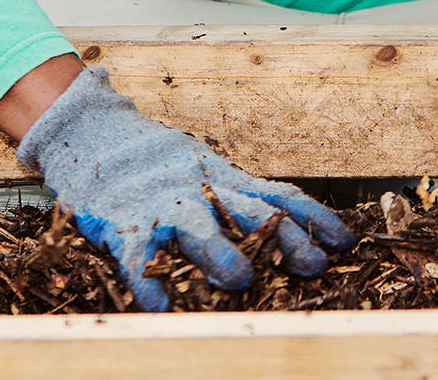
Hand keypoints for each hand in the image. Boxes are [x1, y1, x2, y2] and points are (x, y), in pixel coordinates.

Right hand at [14, 66, 355, 309]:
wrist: (92, 132)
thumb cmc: (157, 164)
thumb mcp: (206, 173)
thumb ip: (239, 199)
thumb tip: (294, 230)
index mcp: (224, 179)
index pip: (278, 196)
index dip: (313, 217)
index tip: (345, 239)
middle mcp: (200, 189)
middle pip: (249, 212)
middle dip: (283, 239)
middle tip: (313, 265)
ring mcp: (161, 204)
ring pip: (196, 227)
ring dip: (219, 253)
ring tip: (240, 282)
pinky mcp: (122, 221)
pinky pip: (136, 254)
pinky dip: (147, 279)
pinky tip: (161, 305)